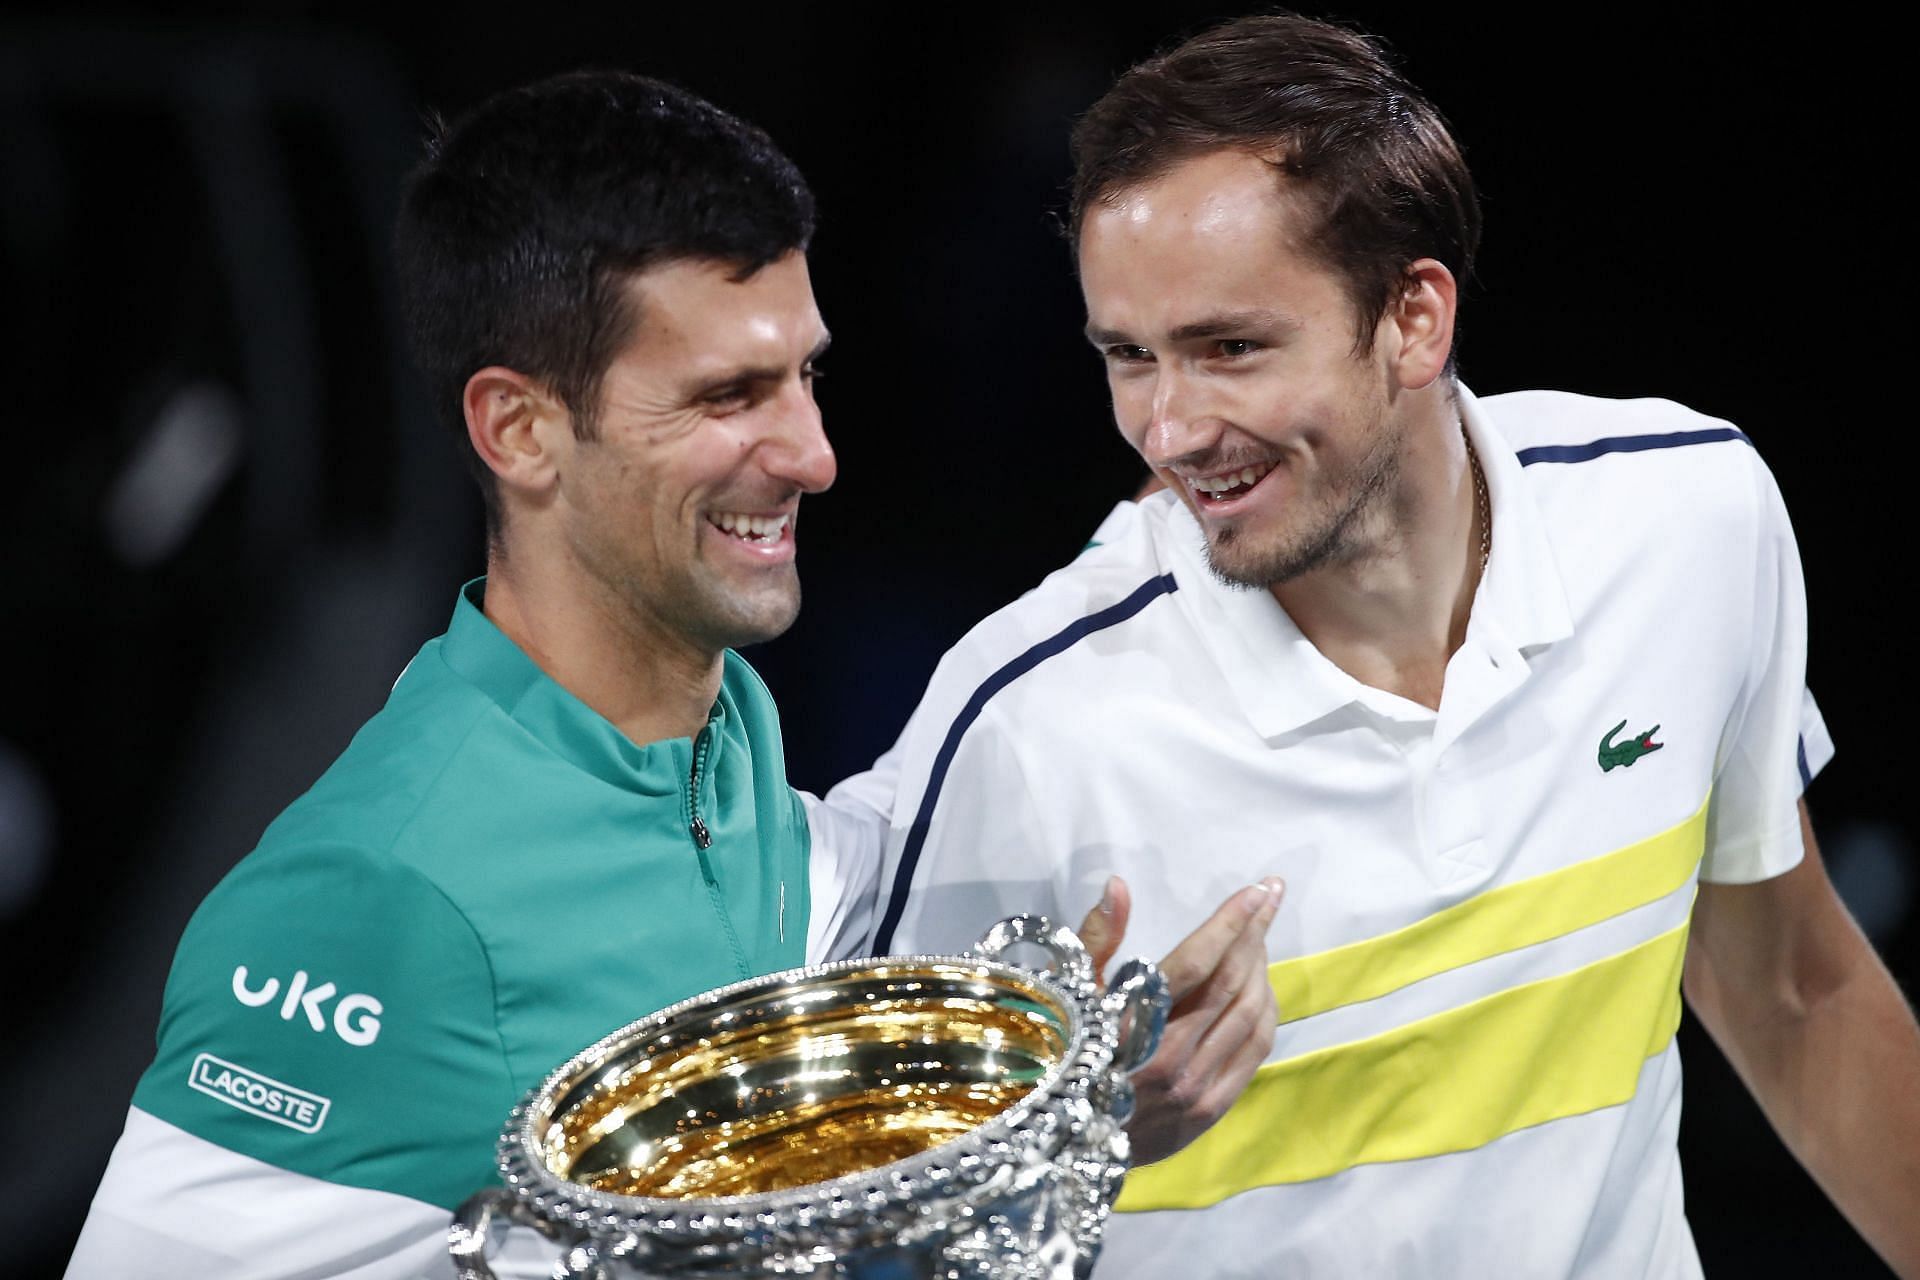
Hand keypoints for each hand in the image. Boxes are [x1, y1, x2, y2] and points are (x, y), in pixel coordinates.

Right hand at [1076, 874, 1284, 1165]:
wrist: (1061, 1145)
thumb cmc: (1056, 1055)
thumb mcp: (1065, 993)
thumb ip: (1096, 938)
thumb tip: (1119, 886)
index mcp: (1129, 1026)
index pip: (1196, 964)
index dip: (1229, 923)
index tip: (1256, 889)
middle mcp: (1169, 1059)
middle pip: (1231, 985)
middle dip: (1255, 934)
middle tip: (1269, 896)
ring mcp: (1194, 1089)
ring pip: (1249, 1016)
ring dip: (1261, 969)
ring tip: (1257, 937)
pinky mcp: (1210, 1110)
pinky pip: (1255, 1050)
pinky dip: (1265, 1010)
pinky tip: (1260, 986)